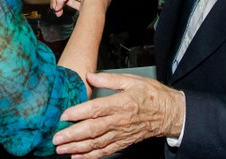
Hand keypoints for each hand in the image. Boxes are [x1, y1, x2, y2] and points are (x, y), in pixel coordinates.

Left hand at [53, 72, 184, 157]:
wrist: (169, 113)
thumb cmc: (152, 95)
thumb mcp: (133, 80)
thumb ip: (110, 79)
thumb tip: (90, 75)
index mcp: (121, 103)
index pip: (96, 109)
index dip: (78, 113)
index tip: (64, 115)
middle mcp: (119, 121)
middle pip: (92, 130)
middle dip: (72, 135)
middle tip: (56, 138)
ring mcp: (121, 134)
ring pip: (96, 143)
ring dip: (77, 147)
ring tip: (61, 150)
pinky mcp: (123, 142)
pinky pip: (105, 151)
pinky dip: (91, 156)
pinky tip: (78, 157)